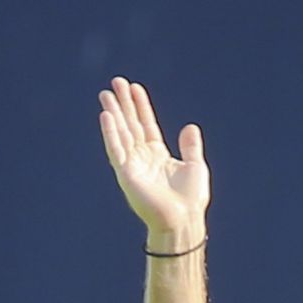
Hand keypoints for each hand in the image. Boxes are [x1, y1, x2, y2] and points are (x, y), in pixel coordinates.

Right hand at [99, 78, 209, 246]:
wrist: (184, 220)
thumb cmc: (191, 199)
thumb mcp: (195, 166)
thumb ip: (190, 146)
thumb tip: (190, 126)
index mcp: (157, 154)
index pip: (146, 124)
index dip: (141, 106)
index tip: (135, 87)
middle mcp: (142, 157)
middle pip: (130, 124)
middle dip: (124, 104)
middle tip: (116, 82)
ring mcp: (133, 165)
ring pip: (121, 133)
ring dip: (114, 113)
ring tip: (107, 94)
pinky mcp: (126, 174)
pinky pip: (116, 150)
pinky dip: (111, 133)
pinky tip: (106, 116)